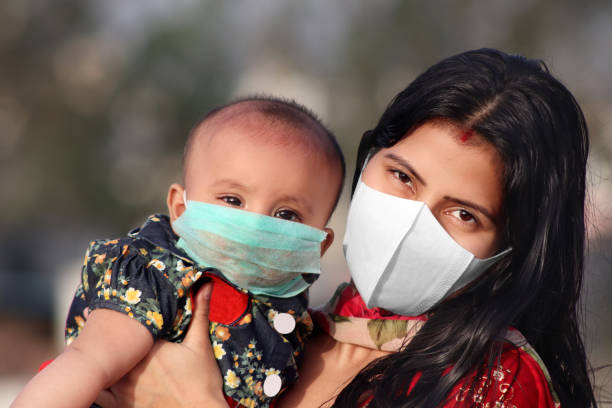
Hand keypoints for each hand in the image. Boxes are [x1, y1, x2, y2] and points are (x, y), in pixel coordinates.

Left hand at [95, 283, 227, 407]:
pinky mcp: (121, 407)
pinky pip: (98, 395)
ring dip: (90, 358)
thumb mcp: (201, 344)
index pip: (126, 328)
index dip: (114, 317)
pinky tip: (85, 377)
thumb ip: (200, 313)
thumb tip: (206, 284)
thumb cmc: (203, 381)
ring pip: (97, 369)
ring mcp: (124, 389)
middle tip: (86, 318)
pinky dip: (90, 384)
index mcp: (149, 348)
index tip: (102, 306)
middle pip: (107, 347)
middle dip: (97, 334)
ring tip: (80, 345)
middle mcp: (132, 368)